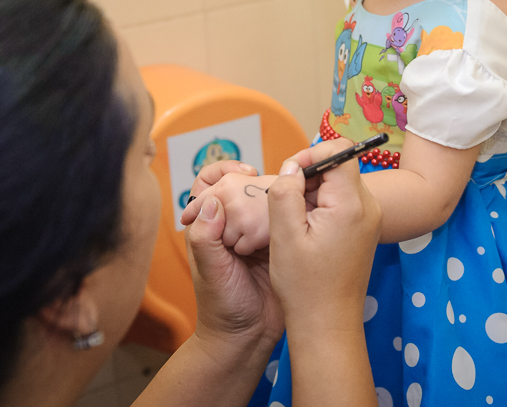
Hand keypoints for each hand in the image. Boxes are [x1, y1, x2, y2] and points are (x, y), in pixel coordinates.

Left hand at [183, 166, 284, 351]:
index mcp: (209, 226)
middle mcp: (232, 224)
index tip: (242, 172)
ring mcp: (256, 234)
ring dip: (278, 195)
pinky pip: (286, 219)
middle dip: (257, 181)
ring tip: (287, 201)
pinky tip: (301, 216)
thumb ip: (206, 238)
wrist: (248, 338)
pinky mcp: (279, 244)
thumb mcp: (210, 271)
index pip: (209, 182)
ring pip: (266, 199)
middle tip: (268, 189)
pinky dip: (293, 213)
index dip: (223, 170)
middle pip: (243, 185)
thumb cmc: (220, 307)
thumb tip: (211, 202)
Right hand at [268, 140, 381, 332]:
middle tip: (287, 204)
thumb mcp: (284, 234)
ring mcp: (369, 219)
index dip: (311, 155)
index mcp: (351, 204)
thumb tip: (291, 167)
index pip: (339, 152)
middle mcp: (368, 207)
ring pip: (339, 185)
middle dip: (310, 177)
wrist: (328, 324)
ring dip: (314, 194)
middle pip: (339, 167)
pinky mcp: (364, 230)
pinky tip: (305, 231)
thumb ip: (285, 191)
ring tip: (295, 222)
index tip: (290, 176)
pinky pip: (343, 203)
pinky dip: (322, 208)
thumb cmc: (305, 286)